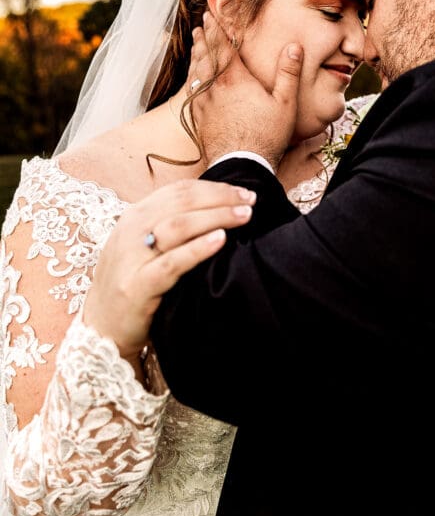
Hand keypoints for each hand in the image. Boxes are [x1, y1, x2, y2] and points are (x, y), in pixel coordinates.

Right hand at [82, 178, 255, 357]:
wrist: (103, 327)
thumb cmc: (135, 282)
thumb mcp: (147, 246)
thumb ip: (172, 226)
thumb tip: (218, 208)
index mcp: (136, 216)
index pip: (179, 191)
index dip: (215, 188)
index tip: (243, 192)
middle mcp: (131, 230)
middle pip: (182, 202)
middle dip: (221, 198)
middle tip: (251, 201)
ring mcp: (132, 257)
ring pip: (178, 225)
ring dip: (216, 217)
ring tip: (243, 216)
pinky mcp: (137, 285)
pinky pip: (171, 263)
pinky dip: (197, 248)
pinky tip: (220, 240)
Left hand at [187, 12, 302, 168]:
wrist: (241, 164)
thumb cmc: (267, 135)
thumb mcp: (285, 103)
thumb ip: (288, 73)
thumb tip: (294, 47)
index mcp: (235, 79)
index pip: (222, 46)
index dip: (216, 29)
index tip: (210, 15)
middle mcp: (215, 87)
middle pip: (205, 56)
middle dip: (203, 38)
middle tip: (200, 26)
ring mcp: (204, 103)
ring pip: (196, 72)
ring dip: (195, 55)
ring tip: (195, 45)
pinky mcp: (199, 118)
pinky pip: (192, 92)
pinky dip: (192, 78)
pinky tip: (193, 79)